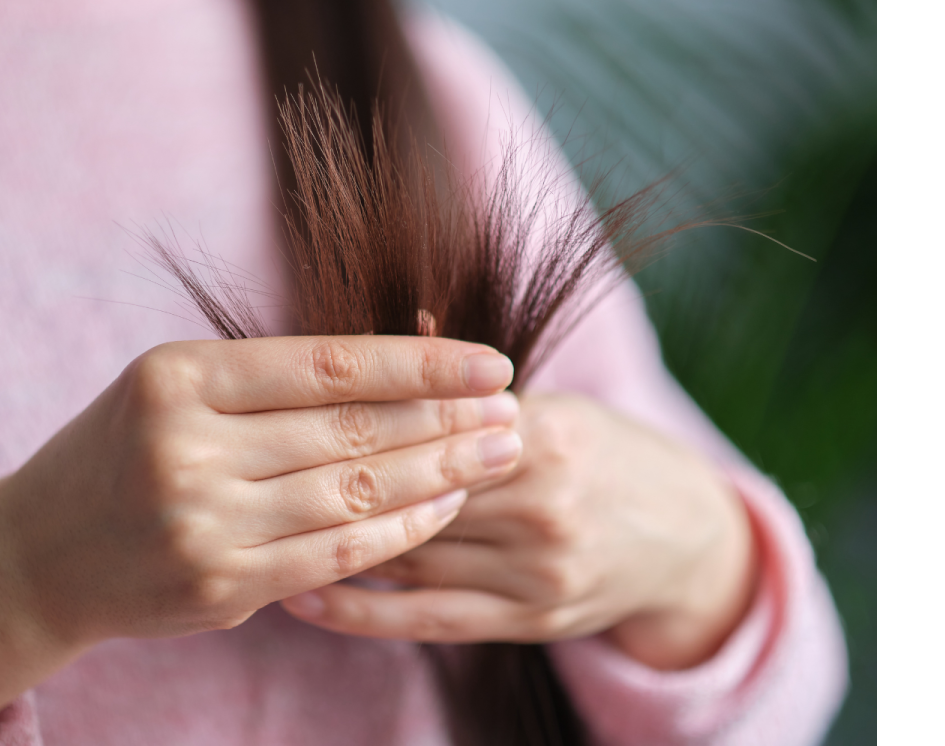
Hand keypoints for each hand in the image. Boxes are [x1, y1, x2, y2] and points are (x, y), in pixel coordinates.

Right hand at [0, 336, 522, 730]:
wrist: (39, 554)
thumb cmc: (121, 454)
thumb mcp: (176, 388)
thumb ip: (271, 381)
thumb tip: (403, 370)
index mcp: (179, 377)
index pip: (327, 364)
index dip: (420, 362)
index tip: (489, 360)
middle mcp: (187, 446)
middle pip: (351, 429)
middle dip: (446, 418)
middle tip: (511, 410)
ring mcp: (203, 521)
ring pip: (352, 491)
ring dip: (439, 472)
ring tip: (497, 453)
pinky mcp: (219, 583)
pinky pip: (335, 553)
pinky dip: (398, 531)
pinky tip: (444, 507)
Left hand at [280, 392, 756, 669]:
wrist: (688, 539)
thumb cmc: (606, 456)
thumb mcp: (559, 405)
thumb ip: (480, 383)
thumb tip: (406, 323)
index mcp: (549, 437)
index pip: (433, 426)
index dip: (360, 423)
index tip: (287, 416)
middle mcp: (544, 506)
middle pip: (415, 490)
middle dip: (336, 480)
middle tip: (256, 472)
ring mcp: (538, 571)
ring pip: (413, 553)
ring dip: (334, 541)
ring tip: (259, 530)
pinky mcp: (530, 621)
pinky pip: (428, 620)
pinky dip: (362, 612)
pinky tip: (306, 598)